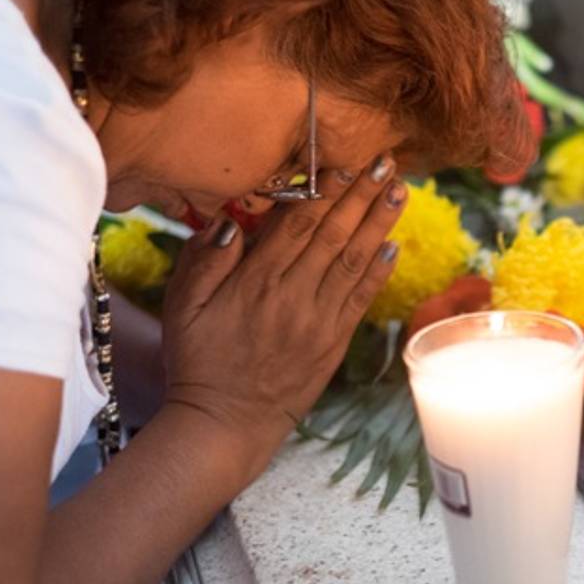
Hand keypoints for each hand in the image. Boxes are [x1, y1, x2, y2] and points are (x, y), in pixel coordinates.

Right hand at [160, 157, 404, 480]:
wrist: (225, 422)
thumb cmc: (198, 360)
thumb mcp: (183, 307)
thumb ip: (205, 261)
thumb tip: (232, 221)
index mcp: (256, 281)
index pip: (299, 223)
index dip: (326, 188)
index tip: (346, 160)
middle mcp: (294, 295)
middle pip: (334, 234)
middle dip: (362, 194)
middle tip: (387, 161)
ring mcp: (318, 319)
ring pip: (354, 260)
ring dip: (380, 223)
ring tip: (400, 191)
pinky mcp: (333, 341)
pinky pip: (360, 298)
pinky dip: (379, 270)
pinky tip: (394, 245)